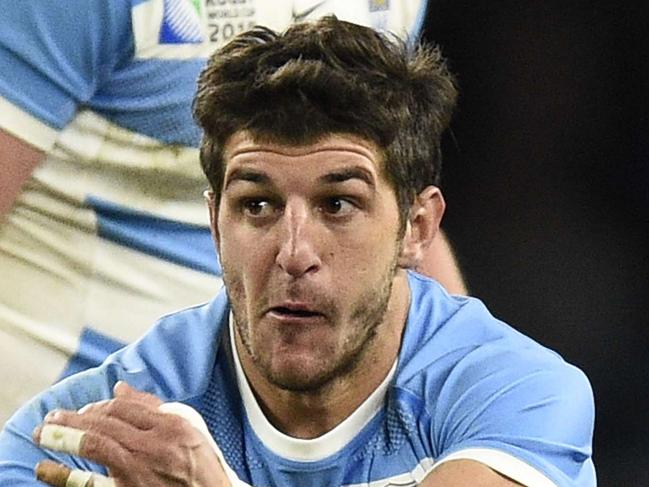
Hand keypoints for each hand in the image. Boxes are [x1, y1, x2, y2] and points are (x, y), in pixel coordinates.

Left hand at [32, 382, 231, 486]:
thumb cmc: (201, 461)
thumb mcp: (188, 425)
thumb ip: (153, 406)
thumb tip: (120, 388)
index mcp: (170, 425)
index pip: (124, 407)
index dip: (99, 405)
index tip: (86, 410)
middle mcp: (154, 445)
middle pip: (106, 422)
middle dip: (74, 417)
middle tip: (52, 417)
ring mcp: (139, 471)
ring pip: (96, 445)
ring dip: (65, 436)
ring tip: (44, 433)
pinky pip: (91, 483)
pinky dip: (65, 476)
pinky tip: (45, 469)